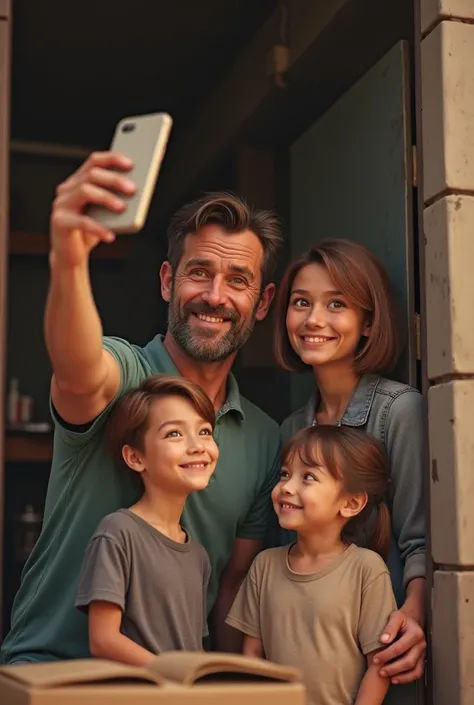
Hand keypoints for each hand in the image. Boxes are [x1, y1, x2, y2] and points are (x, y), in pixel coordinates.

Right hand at [50, 151, 135, 266]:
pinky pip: (81, 221)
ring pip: (84, 191)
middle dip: (114, 179)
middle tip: (132, 189)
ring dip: (106, 197)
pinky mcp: (59, 222)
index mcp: (77, 182)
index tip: (131, 164)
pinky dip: (98, 228)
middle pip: (91, 175)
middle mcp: (66, 190)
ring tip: (123, 208)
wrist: (70, 256)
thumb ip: (114, 200)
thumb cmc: (90, 233)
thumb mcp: (104, 214)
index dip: (112, 159)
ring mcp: (60, 205)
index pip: (94, 162)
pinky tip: (111, 236)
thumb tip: (136, 190)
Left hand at [373, 610, 425, 684]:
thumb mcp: (395, 617)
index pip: (400, 647)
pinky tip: (396, 678)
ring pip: (415, 670)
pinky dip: (407, 678)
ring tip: (388, 677)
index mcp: (415, 633)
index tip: (376, 659)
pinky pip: (417, 673)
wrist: (412, 620)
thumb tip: (383, 640)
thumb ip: (390, 628)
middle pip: (408, 661)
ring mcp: (423, 653)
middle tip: (380, 671)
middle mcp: (421, 644)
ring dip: (401, 676)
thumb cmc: (402, 619)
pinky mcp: (422, 660)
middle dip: (393, 668)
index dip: (387, 655)